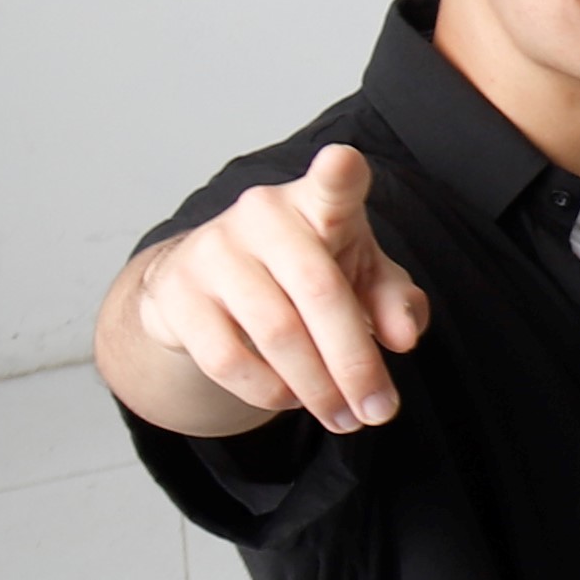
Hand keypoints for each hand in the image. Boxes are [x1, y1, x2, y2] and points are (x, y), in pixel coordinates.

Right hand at [136, 144, 431, 432]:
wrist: (206, 283)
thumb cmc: (305, 272)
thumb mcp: (360, 278)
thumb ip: (394, 301)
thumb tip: (403, 336)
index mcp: (318, 202)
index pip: (332, 184)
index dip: (338, 173)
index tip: (343, 161)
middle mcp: (262, 215)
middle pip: (320, 293)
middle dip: (356, 364)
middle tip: (378, 412)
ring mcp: (214, 251)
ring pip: (277, 334)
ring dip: (317, 389)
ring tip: (343, 418)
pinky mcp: (177, 294)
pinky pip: (229, 359)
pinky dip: (269, 390)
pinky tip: (290, 400)